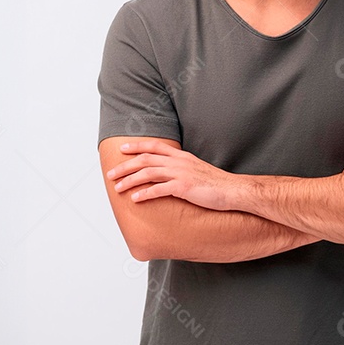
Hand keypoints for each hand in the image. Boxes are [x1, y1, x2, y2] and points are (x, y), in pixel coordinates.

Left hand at [106, 139, 238, 210]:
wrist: (233, 190)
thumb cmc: (216, 184)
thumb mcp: (197, 170)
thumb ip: (182, 169)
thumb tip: (169, 175)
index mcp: (182, 156)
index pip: (155, 146)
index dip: (137, 146)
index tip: (122, 148)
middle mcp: (179, 162)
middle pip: (146, 159)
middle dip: (126, 165)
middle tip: (111, 173)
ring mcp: (181, 174)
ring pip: (148, 172)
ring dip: (130, 180)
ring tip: (117, 188)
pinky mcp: (184, 188)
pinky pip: (159, 189)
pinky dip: (145, 193)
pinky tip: (135, 199)